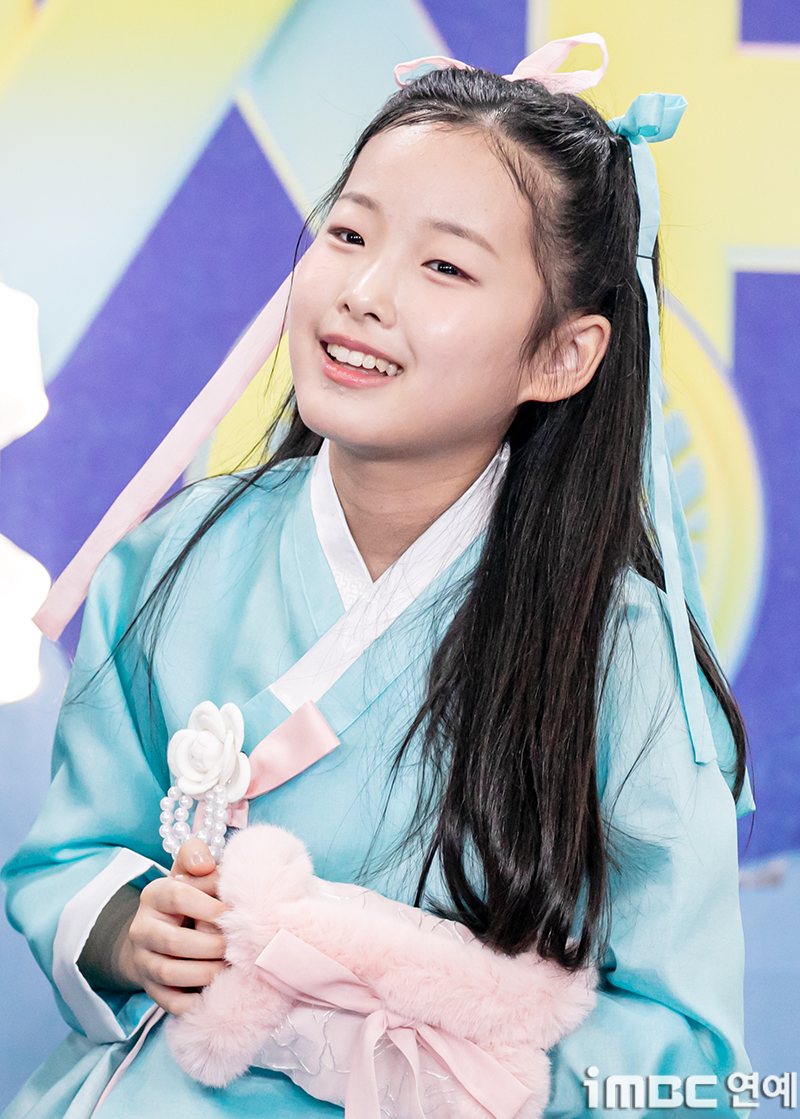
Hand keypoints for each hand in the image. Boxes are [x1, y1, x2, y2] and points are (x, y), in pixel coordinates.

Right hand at [120, 839, 226, 1015]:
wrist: (160, 934)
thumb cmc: (189, 898)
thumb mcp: (190, 872)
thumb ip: (196, 857)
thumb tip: (206, 864)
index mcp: (154, 894)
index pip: (177, 895)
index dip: (208, 905)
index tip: (233, 913)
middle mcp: (142, 928)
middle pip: (175, 941)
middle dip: (212, 946)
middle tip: (239, 947)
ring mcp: (143, 961)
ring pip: (171, 973)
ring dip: (207, 974)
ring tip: (232, 969)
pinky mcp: (151, 990)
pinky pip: (171, 1003)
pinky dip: (196, 1003)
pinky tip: (218, 995)